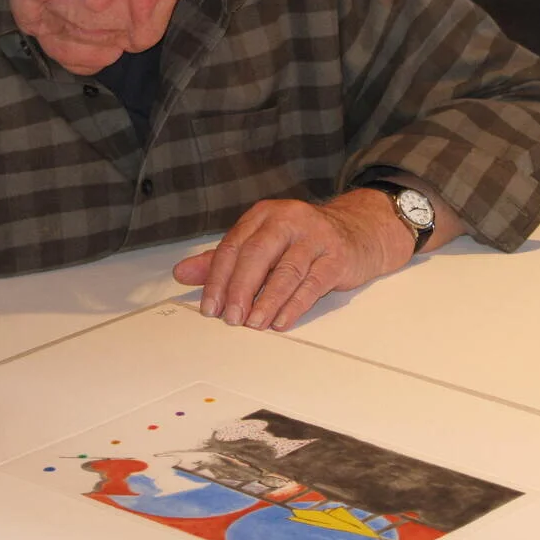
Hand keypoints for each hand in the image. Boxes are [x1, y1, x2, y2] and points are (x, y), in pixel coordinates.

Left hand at [172, 190, 413, 331]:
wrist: (357, 232)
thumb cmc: (301, 241)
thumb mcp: (261, 244)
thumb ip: (222, 259)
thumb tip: (182, 273)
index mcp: (263, 215)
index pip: (234, 246)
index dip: (218, 278)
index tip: (209, 306)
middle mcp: (288, 220)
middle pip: (257, 255)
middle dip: (240, 289)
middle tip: (230, 318)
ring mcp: (315, 237)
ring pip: (286, 271)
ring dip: (267, 301)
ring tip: (253, 324)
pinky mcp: (337, 256)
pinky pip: (312, 283)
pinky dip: (294, 305)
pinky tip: (281, 321)